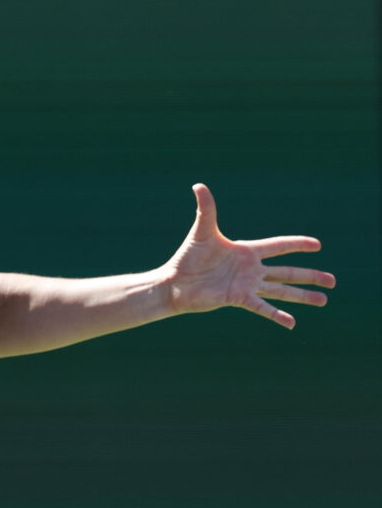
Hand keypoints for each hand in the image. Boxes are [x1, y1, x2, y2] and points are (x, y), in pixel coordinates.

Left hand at [163, 184, 335, 328]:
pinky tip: (292, 323)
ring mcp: (246, 285)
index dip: (297, 244)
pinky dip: (277, 315)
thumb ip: (206, 209)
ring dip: (302, 295)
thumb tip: (198, 185)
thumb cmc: (187, 257)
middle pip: (286, 271)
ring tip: (324, 300)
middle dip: (310, 275)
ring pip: (280, 290)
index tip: (317, 244)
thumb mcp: (202, 231)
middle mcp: (250, 269)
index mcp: (245, 251)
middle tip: (332, 280)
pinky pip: (262, 307)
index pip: (278, 246)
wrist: (174, 283)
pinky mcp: (238, 299)